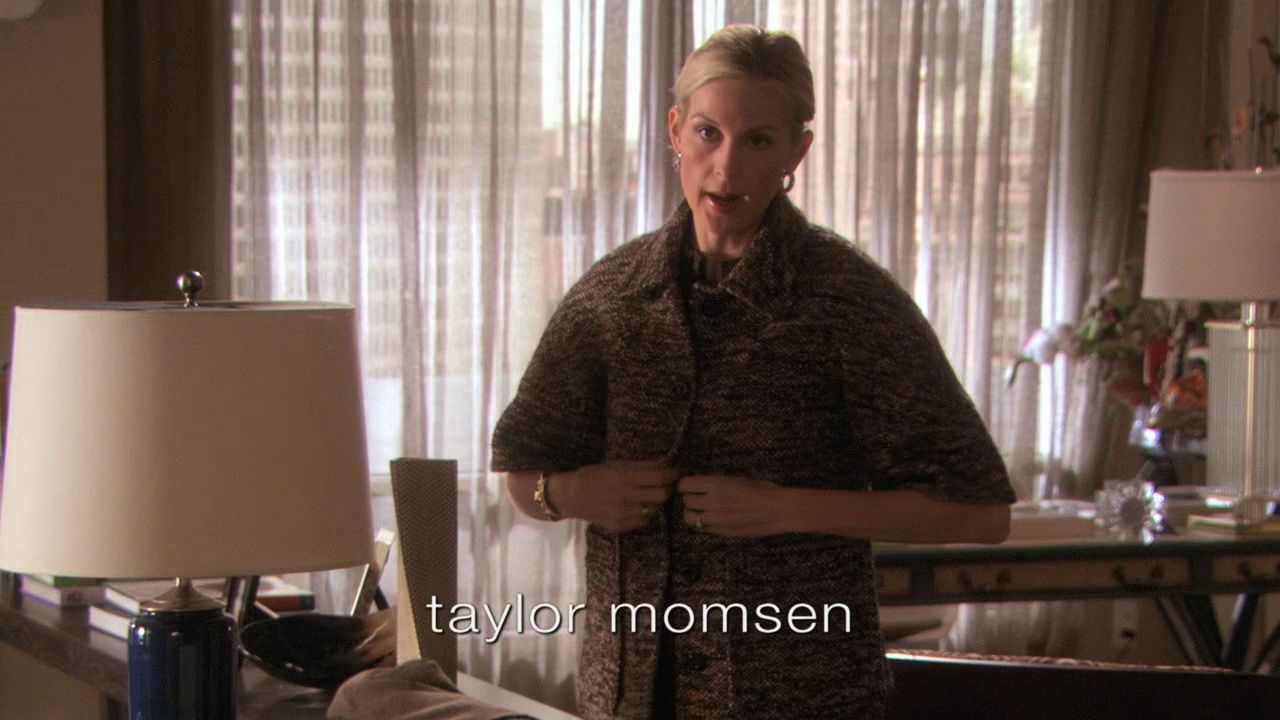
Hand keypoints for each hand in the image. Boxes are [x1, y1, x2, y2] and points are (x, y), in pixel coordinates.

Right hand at [556, 461, 677, 532]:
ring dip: (656, 503)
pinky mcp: (619, 526)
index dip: (673, 475)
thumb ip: (641, 466)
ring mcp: (623, 514)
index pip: (660, 478)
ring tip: (650, 496)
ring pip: (654, 510)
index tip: (679, 472)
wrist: (570, 496)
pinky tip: (637, 506)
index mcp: (624, 478)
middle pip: (662, 496)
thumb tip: (665, 463)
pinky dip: (644, 513)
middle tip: (669, 485)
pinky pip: (642, 521)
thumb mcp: (616, 465)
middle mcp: (626, 497)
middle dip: (669, 489)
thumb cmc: (593, 475)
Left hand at [679, 474, 787, 536]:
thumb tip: (701, 483)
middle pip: (686, 501)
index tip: (689, 485)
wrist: (779, 510)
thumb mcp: (737, 479)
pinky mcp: (722, 532)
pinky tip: (711, 520)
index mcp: (717, 484)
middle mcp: (713, 501)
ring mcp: (717, 519)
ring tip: (701, 511)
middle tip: (697, 497)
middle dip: (690, 498)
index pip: (685, 485)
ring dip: (693, 513)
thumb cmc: (763, 491)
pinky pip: (702, 529)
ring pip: (689, 518)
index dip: (686, 485)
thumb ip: (717, 483)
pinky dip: (703, 524)